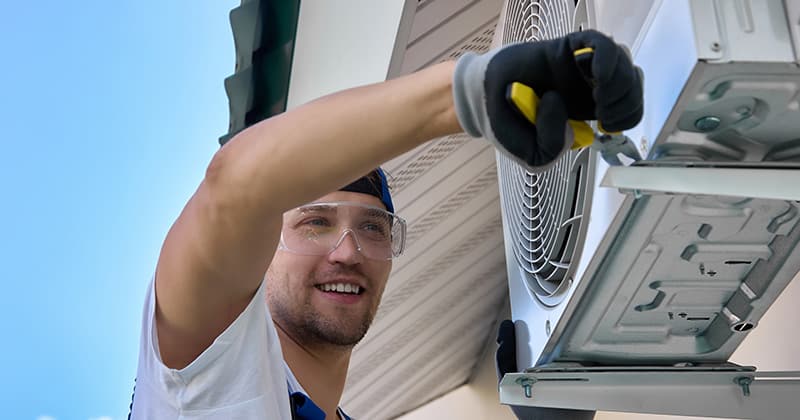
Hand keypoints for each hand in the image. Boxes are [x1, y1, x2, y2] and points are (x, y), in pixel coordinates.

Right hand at [453, 30, 643, 170]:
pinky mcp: (569, 47)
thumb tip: (569, 120)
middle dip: (625, 103)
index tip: (602, 124)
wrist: (480, 95)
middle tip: (600, 110)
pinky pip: (602, 45)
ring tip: (594, 93)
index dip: (623, 118)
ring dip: (619, 85)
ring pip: (624, 67)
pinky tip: (596, 73)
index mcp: (586, 112)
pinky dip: (607, 59)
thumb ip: (552, 150)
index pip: (627, 112)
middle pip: (633, 89)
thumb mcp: (531, 155)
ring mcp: (581, 66)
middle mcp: (588, 88)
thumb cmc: (507, 121)